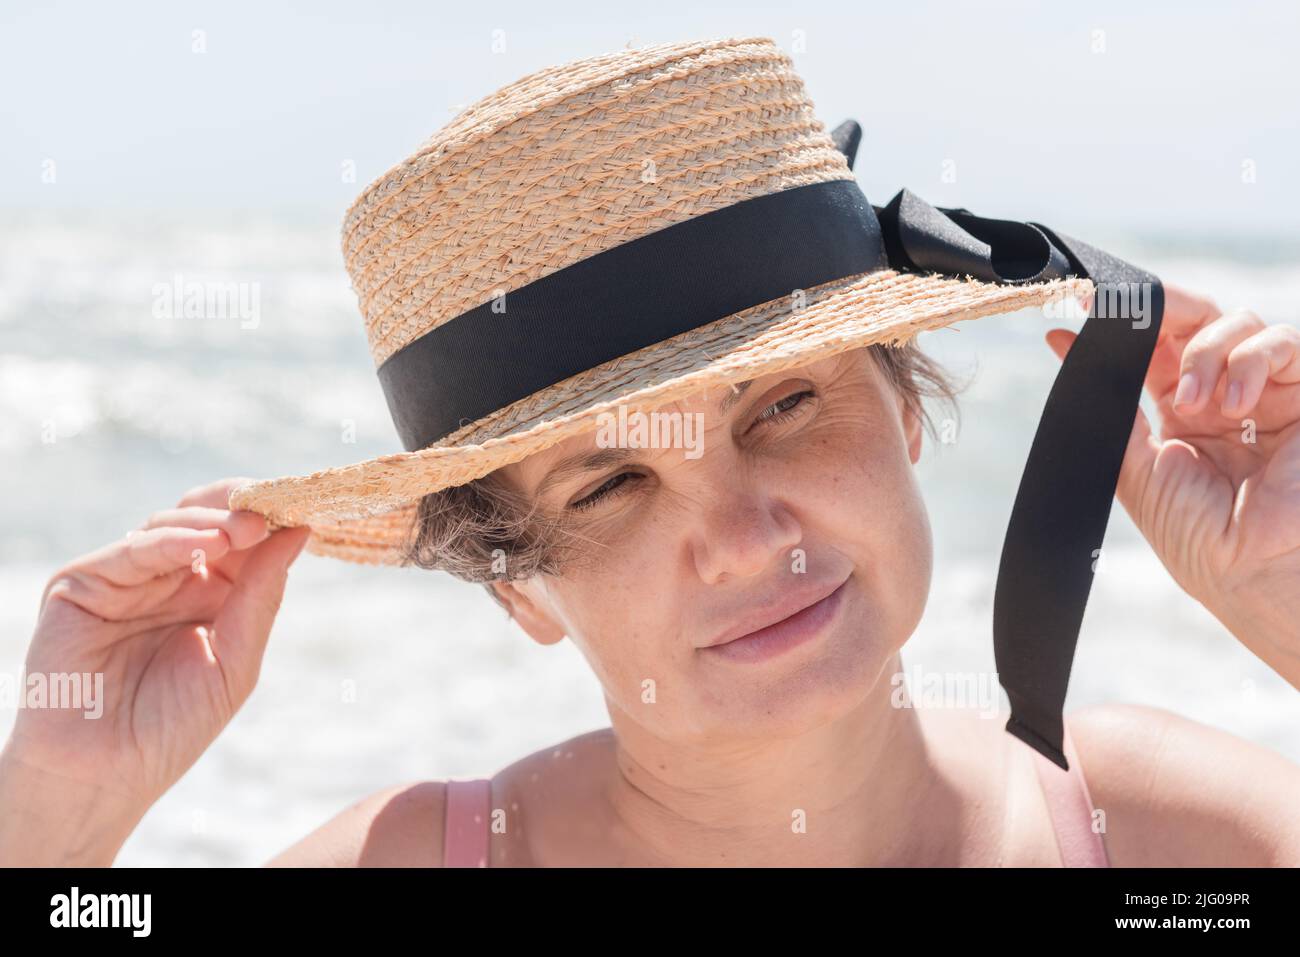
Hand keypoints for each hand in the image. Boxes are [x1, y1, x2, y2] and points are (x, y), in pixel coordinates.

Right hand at [0, 478, 310, 862]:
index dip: (270, 519)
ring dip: (212, 523)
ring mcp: (124, 579)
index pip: (242, 540)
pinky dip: (170, 541)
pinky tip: (205, 546)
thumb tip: (299, 531)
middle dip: (241, 509)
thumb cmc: (172, 727)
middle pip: (206, 520)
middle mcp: (167, 578)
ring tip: (246, 531)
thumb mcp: (235, 660)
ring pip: (169, 525)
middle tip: (271, 510)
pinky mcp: (81, 584)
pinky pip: (131, 551)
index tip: (305, 507)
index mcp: (209, 594)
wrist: (104, 775)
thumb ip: (262, 596)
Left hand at [1046, 284, 1299, 686]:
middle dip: (1167, 310)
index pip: (1155, 348)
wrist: (1253, 577)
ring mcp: (1269, 394)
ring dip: (1207, 351)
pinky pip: (1288, 343)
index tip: (1081, 310)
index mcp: (1182, 413)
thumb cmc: (1197, 536)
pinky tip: (1233, 406)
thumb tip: (1062, 344)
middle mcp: (1227, 397)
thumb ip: (1110, 406)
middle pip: (1199, 321)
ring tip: (1196, 406)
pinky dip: (1252, 359)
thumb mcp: (1137, 467)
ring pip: (1240, 323)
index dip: (1124, 324)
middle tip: (1136, 318)